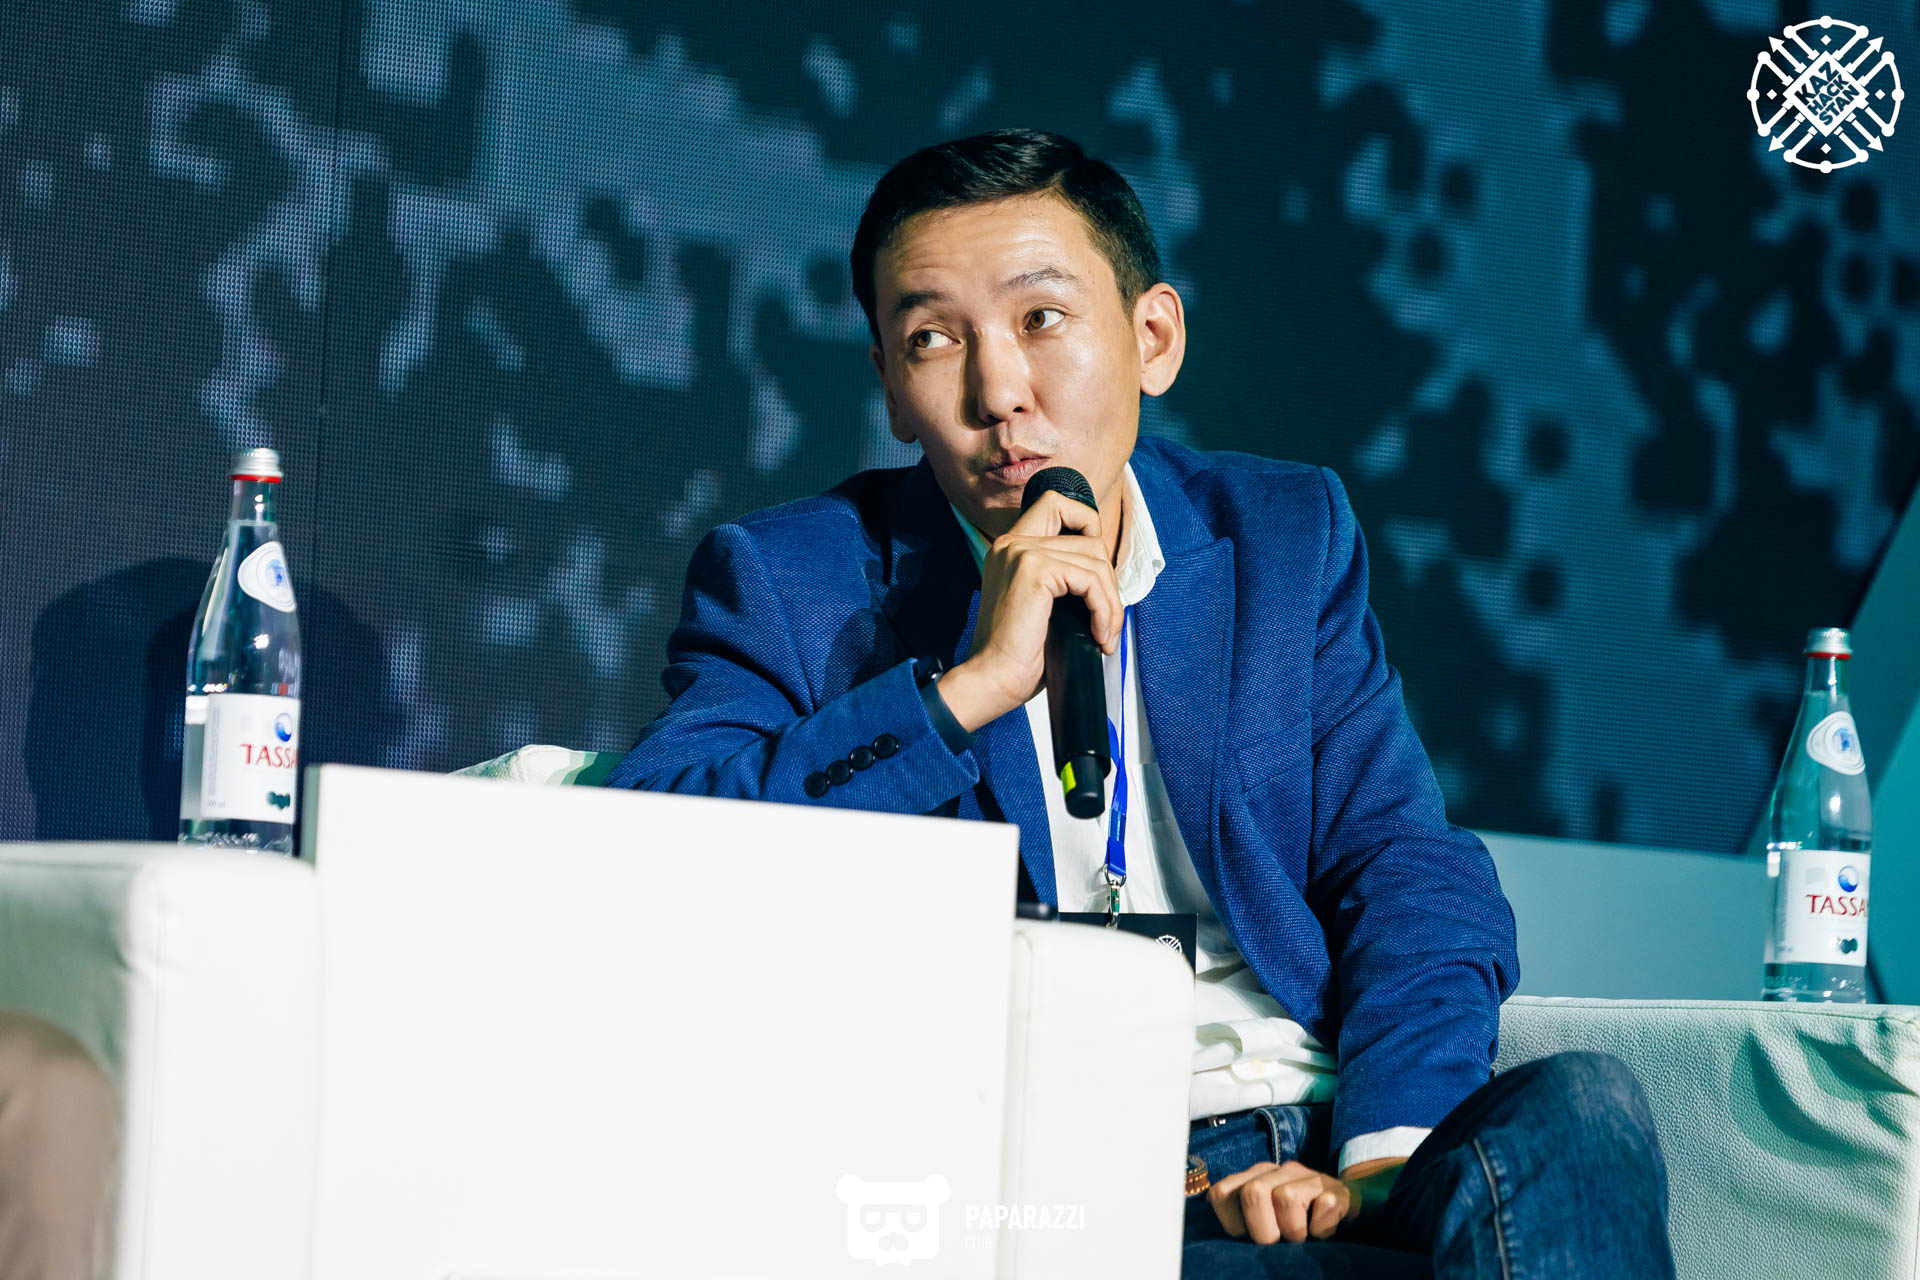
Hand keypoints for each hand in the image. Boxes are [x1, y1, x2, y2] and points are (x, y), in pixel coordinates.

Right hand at [934, 490, 1122, 731]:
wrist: (992, 680)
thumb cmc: (1017, 654)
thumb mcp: (1042, 605)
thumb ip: (1063, 577)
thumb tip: (1106, 574)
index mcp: (1010, 547)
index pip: (1056, 503)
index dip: (1087, 525)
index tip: (1095, 573)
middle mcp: (1012, 542)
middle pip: (1088, 535)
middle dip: (1107, 579)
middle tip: (1105, 618)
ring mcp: (1022, 552)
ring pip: (1095, 559)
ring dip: (1110, 602)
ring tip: (1104, 634)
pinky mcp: (1034, 571)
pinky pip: (1091, 580)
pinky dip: (1105, 610)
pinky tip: (1099, 636)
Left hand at [1207, 1160, 1358, 1243]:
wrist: (1351, 1206)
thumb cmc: (1303, 1220)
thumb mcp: (1270, 1219)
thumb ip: (1247, 1219)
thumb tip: (1228, 1245)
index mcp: (1256, 1176)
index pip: (1221, 1193)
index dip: (1233, 1224)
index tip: (1251, 1238)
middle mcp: (1280, 1171)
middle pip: (1252, 1193)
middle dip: (1264, 1230)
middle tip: (1280, 1242)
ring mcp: (1310, 1177)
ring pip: (1285, 1198)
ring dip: (1294, 1230)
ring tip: (1304, 1235)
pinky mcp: (1338, 1191)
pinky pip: (1323, 1208)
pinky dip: (1322, 1229)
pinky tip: (1324, 1231)